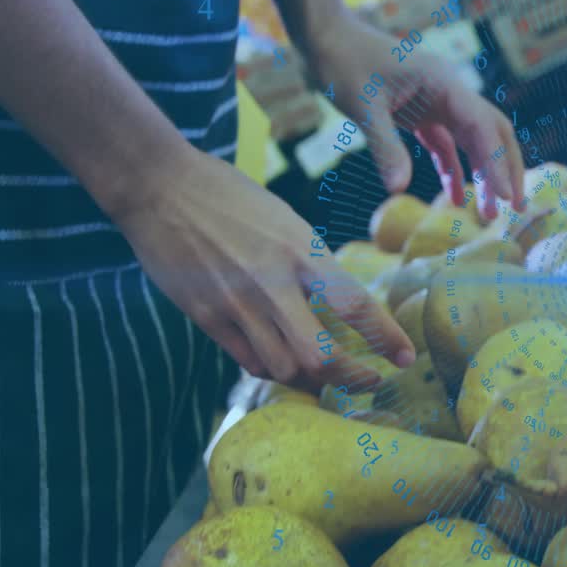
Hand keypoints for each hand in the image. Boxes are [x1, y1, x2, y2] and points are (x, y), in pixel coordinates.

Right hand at [113, 146, 415, 391]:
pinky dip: (271, 369)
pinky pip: (247, 361)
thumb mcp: (287, 222)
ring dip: (310, 379)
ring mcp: (235, 303)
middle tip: (369, 380)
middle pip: (320, 356)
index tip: (406, 359)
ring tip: (325, 376)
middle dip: (351, 378)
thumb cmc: (231, 197)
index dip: (387, 338)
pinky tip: (281, 361)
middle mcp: (272, 282)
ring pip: (283, 369)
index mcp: (301, 250)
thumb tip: (339, 304)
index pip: (356, 305)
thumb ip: (311, 265)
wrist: (159, 185)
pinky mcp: (204, 316)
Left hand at [308, 13, 524, 220]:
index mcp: (443, 83)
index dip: (497, 163)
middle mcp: (449, 91)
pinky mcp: (422, 112)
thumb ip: (385, 148)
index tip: (506, 197)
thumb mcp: (362, 108)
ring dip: (484, 173)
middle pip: (492, 132)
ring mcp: (437, 101)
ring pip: (474, 140)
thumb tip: (398, 190)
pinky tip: (454, 198)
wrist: (327, 38)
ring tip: (489, 211)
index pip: (483, 127)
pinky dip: (453, 170)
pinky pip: (447, 144)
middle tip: (516, 207)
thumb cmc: (343, 63)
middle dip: (506, 169)